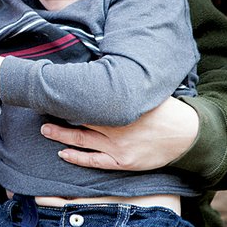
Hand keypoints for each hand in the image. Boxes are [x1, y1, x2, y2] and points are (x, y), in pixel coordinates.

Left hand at [40, 97, 198, 170]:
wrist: (186, 134)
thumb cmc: (164, 109)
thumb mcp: (143, 90)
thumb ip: (123, 83)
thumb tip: (104, 65)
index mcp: (119, 106)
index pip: (85, 100)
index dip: (68, 97)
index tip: (54, 90)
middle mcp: (115, 126)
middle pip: (79, 119)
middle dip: (59, 114)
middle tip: (40, 109)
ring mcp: (118, 147)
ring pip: (81, 140)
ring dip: (61, 135)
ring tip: (44, 129)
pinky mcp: (123, 162)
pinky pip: (94, 161)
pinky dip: (76, 158)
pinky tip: (63, 153)